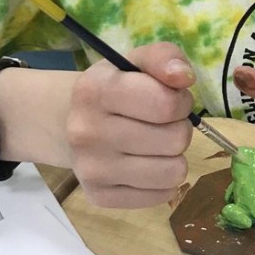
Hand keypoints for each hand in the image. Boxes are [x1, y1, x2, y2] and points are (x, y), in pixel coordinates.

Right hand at [67, 44, 194, 208]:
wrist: (69, 124)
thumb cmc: (114, 89)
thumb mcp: (134, 61)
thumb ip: (164, 57)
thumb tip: (185, 78)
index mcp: (94, 91)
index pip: (166, 104)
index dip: (180, 101)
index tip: (171, 99)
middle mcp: (87, 132)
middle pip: (175, 139)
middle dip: (178, 128)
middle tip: (162, 123)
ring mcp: (91, 170)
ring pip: (174, 172)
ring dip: (174, 156)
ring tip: (156, 143)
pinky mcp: (100, 197)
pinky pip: (162, 196)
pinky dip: (163, 180)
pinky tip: (146, 164)